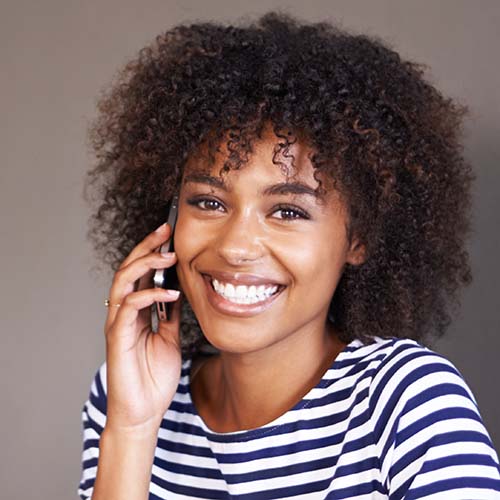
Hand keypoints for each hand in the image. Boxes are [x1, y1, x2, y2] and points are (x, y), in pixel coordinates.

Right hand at [103, 223, 182, 432]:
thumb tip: (179, 291)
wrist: (143, 411)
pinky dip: (150, 295)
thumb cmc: (153, 377)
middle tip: (166, 229)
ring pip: (123, 281)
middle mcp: (124, 312)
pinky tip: (170, 293)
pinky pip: (130, 307)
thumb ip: (170, 315)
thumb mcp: (169, 338)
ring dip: (145, 263)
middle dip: (146, 246)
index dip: (153, 251)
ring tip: (168, 254)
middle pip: (129, 268)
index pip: (141, 272)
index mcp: (136, 311)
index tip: (171, 234)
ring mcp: (119, 323)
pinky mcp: (117, 337)